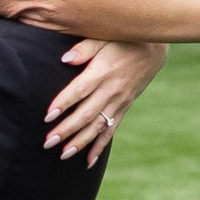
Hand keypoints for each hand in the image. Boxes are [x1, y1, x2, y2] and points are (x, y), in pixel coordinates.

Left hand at [44, 39, 166, 162]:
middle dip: (66, 129)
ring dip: (80, 142)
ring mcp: (118, 102)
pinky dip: (99, 147)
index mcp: (102, 71)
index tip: (48, 116)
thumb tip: (65, 58)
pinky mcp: (123, 109)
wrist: (152, 50)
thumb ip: (84, 48)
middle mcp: (111, 90)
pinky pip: (111, 131)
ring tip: (63, 154)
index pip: (80, 90)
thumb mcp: (103, 38)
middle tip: (48, 142)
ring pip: (97, 126)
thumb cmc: (121, 40)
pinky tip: (88, 161)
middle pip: (86, 114)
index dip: (64, 103)